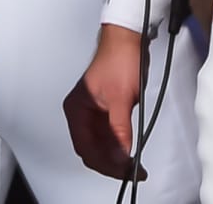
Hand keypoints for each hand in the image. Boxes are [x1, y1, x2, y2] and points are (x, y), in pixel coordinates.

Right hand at [64, 24, 146, 180]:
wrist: (128, 41)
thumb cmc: (119, 62)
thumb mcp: (121, 98)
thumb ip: (119, 128)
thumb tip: (122, 154)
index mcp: (77, 109)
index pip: (85, 147)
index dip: (104, 162)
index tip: (125, 170)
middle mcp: (81, 114)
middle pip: (91, 150)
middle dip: (110, 164)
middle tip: (133, 172)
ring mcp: (93, 114)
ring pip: (100, 146)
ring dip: (115, 158)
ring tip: (135, 166)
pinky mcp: (106, 112)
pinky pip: (109, 138)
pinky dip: (119, 148)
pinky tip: (131, 153)